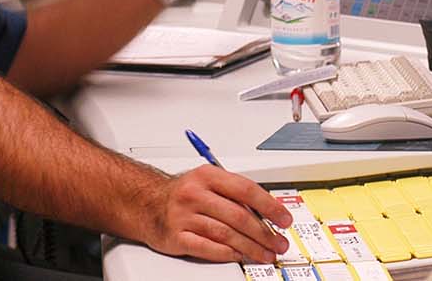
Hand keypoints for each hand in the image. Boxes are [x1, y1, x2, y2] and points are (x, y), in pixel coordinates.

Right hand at [141, 165, 290, 263]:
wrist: (147, 203)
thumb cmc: (183, 193)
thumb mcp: (208, 182)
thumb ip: (234, 193)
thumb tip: (267, 213)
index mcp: (207, 175)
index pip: (246, 190)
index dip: (269, 206)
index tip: (284, 219)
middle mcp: (195, 193)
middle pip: (238, 216)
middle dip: (264, 233)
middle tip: (278, 243)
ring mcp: (185, 215)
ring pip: (226, 234)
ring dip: (251, 247)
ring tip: (265, 254)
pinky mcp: (177, 236)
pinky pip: (208, 247)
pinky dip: (227, 253)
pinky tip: (240, 256)